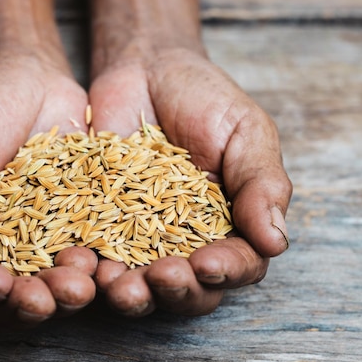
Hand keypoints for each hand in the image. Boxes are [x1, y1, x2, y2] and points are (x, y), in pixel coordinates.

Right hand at [0, 53, 97, 326]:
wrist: (32, 78)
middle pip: (0, 296)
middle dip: (22, 305)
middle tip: (44, 301)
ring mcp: (36, 241)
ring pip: (46, 284)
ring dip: (62, 293)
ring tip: (81, 282)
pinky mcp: (75, 229)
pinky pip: (85, 255)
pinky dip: (96, 266)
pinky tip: (108, 263)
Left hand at [86, 0, 291, 316]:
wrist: (145, 68)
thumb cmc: (205, 98)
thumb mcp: (245, 132)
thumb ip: (262, 184)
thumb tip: (276, 243)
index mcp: (232, 225)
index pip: (239, 265)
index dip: (226, 271)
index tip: (207, 263)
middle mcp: (188, 242)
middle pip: (190, 290)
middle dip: (177, 291)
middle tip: (162, 277)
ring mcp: (141, 238)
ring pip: (142, 284)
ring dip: (133, 293)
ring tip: (118, 284)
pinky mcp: (100, 225)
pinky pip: (97, 255)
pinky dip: (92, 265)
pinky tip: (85, 263)